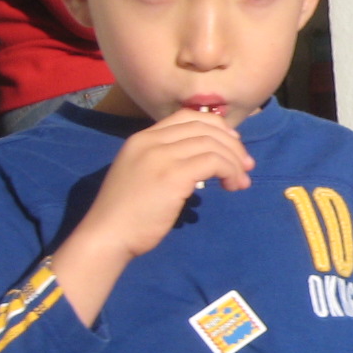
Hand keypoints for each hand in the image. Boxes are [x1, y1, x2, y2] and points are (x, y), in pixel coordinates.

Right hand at [54, 108, 254, 324]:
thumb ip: (167, 161)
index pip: (187, 116)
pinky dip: (230, 172)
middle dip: (232, 145)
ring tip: (241, 182)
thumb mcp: (143, 175)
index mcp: (142, 138)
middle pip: (205, 127)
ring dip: (234, 162)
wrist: (106, 236)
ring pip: (213, 144)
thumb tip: (205, 161)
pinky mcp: (173, 175)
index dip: (216, 127)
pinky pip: (213, 162)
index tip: (232, 144)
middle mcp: (151, 140)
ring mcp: (161, 156)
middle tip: (246, 166)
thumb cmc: (126, 214)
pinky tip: (232, 186)